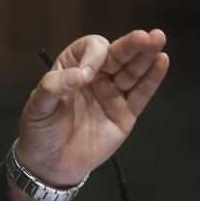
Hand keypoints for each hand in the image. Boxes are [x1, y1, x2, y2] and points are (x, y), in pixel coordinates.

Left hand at [17, 29, 168, 187]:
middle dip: (130, 45)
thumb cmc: (40, 131)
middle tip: (146, 36)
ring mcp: (112, 94)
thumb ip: (53, 87)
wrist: (50, 164)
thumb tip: (80, 75)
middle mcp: (95, 76)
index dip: (94, 56)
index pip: (90, 49)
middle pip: (116, 55)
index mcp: (71, 67)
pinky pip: (141, 94)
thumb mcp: (37, 107)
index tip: (87, 75)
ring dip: (146, 56)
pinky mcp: (125, 114)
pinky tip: (162, 61)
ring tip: (158, 38)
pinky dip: (152, 78)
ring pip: (132, 71)